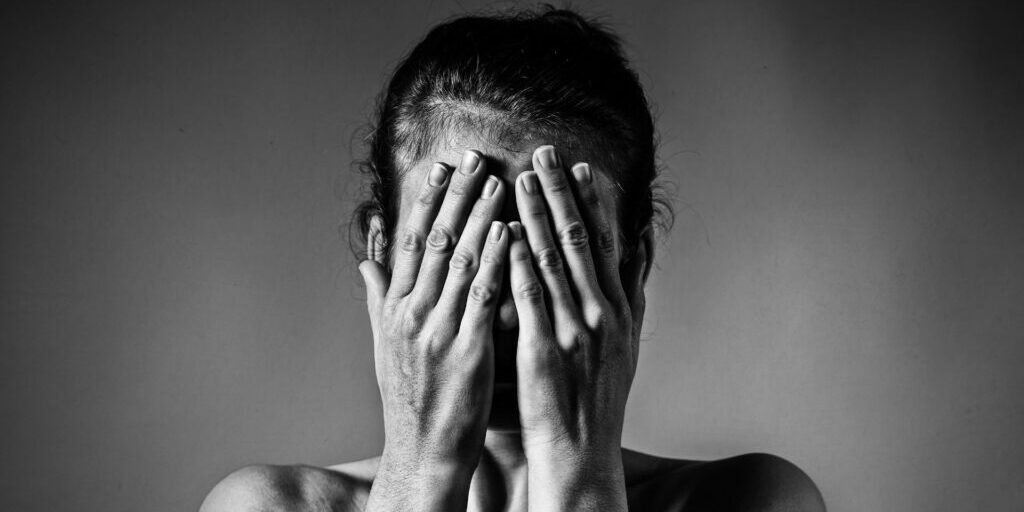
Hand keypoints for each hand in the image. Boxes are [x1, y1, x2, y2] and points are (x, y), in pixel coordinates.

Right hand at [359, 150, 508, 510]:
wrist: (423, 448)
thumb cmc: (410, 395)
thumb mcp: (386, 343)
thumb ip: (379, 296)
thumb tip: (366, 259)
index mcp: (394, 308)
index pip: (410, 241)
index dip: (427, 201)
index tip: (442, 167)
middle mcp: (411, 313)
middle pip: (434, 241)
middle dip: (457, 196)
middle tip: (476, 158)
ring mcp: (436, 330)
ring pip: (459, 261)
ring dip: (480, 218)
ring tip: (500, 182)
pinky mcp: (465, 350)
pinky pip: (482, 297)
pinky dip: (494, 261)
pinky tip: (509, 234)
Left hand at [509, 146, 642, 510]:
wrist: (584, 448)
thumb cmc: (601, 396)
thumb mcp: (630, 339)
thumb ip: (634, 287)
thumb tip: (642, 240)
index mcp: (620, 308)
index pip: (607, 243)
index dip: (592, 201)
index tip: (578, 167)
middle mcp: (602, 312)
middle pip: (581, 240)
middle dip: (560, 193)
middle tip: (544, 153)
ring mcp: (574, 328)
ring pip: (553, 258)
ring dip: (535, 214)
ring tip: (519, 178)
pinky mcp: (543, 347)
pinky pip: (528, 294)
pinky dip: (516, 259)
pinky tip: (503, 232)